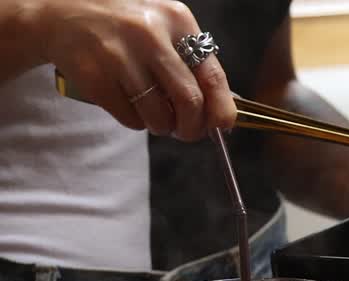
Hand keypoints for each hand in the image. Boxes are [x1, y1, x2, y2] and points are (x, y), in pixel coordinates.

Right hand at [34, 0, 236, 139]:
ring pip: (159, 115)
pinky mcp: (94, 75)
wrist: (62, 16)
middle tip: (187, 132)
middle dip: (193, 127)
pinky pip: (130, 119)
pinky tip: (131, 107)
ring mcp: (119, 55)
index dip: (221, 111)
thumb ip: (192, 61)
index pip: (213, 77)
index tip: (221, 127)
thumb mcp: (163, 27)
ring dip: (163, 127)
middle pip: (190, 101)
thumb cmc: (125, 29)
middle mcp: (149, 34)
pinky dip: (137, 123)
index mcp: (176, 20)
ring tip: (157, 118)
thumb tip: (222, 112)